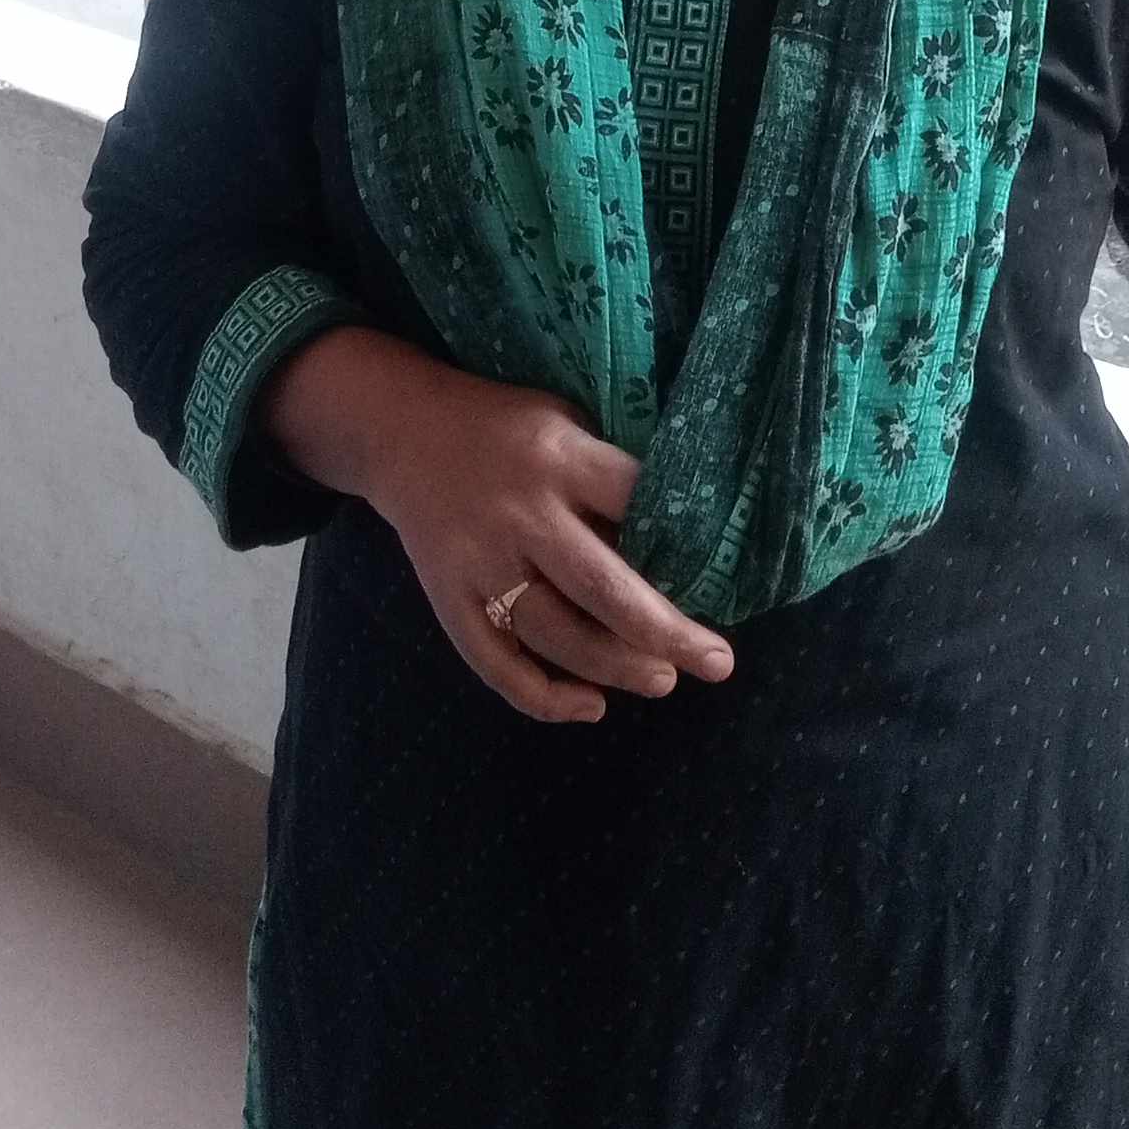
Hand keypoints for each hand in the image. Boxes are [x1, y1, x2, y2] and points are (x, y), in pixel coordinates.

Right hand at [273, 333, 733, 724]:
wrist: (402, 431)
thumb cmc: (506, 427)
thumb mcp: (565, 421)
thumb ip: (608, 474)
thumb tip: (684, 541)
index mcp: (559, 460)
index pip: (636, 504)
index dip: (686, 544)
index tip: (726, 576)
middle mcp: (522, 514)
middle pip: (603, 587)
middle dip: (667, 632)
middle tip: (716, 662)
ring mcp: (480, 563)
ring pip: (556, 634)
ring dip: (616, 668)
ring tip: (664, 680)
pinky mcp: (448, 599)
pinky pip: (496, 664)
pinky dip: (545, 696)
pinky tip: (591, 707)